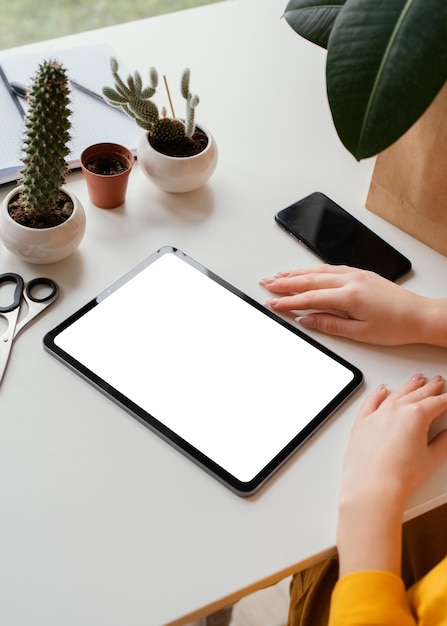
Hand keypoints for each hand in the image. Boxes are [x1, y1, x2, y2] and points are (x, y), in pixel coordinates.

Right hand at [260, 265, 446, 346]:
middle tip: (266, 284)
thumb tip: (307, 320)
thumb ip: (330, 324)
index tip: (272, 303)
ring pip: (319, 270)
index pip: (310, 297)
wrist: (420, 316)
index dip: (288, 301)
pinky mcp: (361, 273)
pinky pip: (331, 268)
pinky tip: (307, 272)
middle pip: (310, 279)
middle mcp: (351, 280)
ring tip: (279, 276)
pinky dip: (314, 269)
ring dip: (297, 273)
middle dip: (285, 282)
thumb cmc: (396, 326)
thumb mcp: (360, 333)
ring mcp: (356, 274)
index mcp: (349, 295)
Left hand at [337, 374, 446, 575]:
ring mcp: (377, 414)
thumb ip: (442, 441)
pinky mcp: (361, 423)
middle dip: (430, 387)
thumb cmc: (399, 476)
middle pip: (417, 394)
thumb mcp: (431, 458)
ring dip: (408, 386)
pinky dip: (377, 394)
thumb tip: (446, 434)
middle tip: (437, 381)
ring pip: (396, 394)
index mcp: (416, 415)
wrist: (372, 487)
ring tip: (417, 379)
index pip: (437, 403)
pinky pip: (370, 402)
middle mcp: (395, 410)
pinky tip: (383, 389)